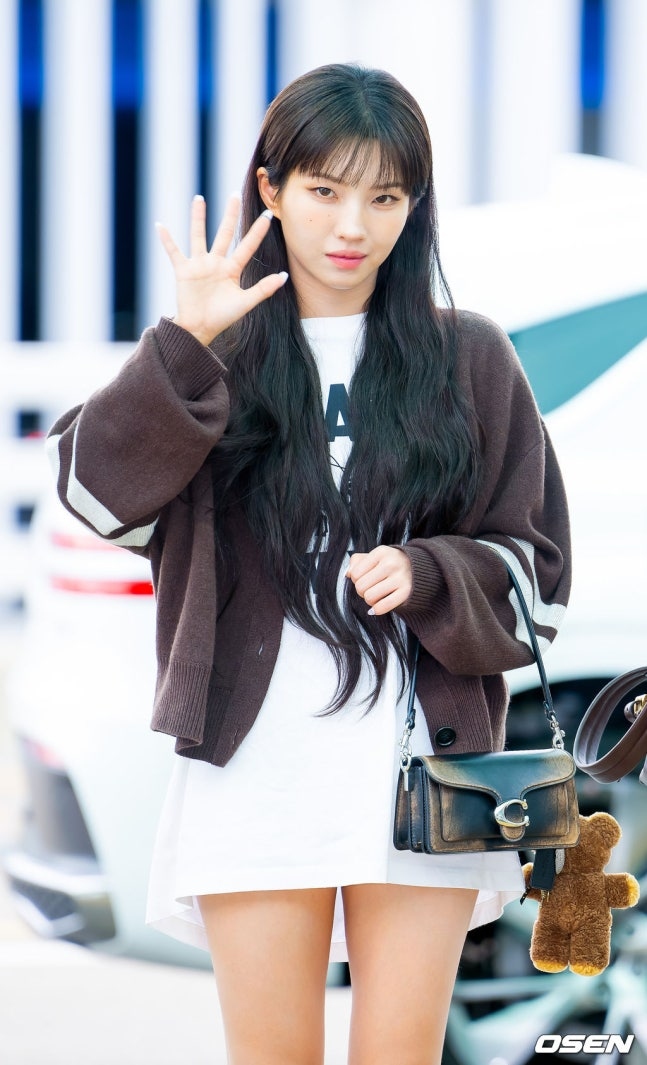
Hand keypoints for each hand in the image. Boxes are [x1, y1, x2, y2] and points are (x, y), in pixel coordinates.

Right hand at [156, 194, 287, 345]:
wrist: (199, 329)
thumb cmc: (222, 318)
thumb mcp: (245, 303)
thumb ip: (264, 289)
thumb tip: (284, 276)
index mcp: (232, 270)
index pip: (247, 246)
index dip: (257, 232)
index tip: (268, 215)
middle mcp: (216, 263)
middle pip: (225, 233)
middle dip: (230, 215)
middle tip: (234, 194)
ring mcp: (199, 265)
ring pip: (199, 236)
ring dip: (198, 218)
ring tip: (199, 198)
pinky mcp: (183, 271)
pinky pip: (174, 252)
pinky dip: (166, 240)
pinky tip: (160, 225)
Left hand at [346, 546, 412, 614]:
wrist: (420, 568)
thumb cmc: (390, 563)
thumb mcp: (375, 556)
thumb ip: (357, 562)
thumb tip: (347, 574)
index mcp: (381, 552)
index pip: (355, 573)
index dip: (356, 579)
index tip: (365, 578)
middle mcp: (391, 563)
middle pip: (360, 586)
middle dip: (362, 591)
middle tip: (370, 588)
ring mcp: (400, 578)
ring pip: (369, 597)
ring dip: (369, 600)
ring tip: (376, 595)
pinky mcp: (406, 592)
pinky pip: (383, 607)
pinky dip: (377, 609)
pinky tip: (377, 607)